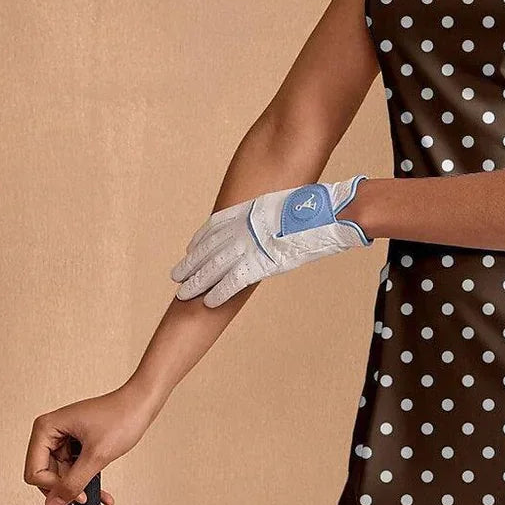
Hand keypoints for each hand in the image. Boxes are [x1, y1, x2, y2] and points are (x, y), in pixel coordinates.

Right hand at [24, 383, 152, 504]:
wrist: (144, 401)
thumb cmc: (122, 417)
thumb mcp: (97, 455)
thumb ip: (73, 483)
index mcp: (46, 429)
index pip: (36, 472)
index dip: (55, 490)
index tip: (80, 497)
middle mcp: (51, 434)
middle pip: (49, 480)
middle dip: (68, 502)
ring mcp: (64, 441)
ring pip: (65, 480)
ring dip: (82, 499)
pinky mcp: (78, 446)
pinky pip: (77, 472)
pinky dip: (90, 487)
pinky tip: (105, 502)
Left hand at [170, 174, 372, 307]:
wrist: (327, 214)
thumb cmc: (317, 208)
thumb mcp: (288, 203)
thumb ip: (275, 215)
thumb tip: (278, 222)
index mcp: (249, 210)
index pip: (216, 225)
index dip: (202, 239)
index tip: (191, 247)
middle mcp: (243, 227)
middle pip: (209, 248)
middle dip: (191, 263)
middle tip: (177, 275)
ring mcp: (250, 245)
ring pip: (214, 266)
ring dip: (197, 281)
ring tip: (183, 292)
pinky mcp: (260, 263)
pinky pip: (232, 281)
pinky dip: (219, 292)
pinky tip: (208, 301)